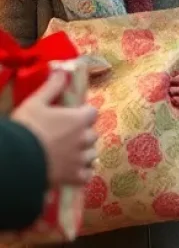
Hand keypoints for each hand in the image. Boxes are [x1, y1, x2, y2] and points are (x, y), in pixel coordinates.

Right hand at [12, 71, 97, 186]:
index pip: (92, 112)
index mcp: (79, 119)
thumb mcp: (35, 103)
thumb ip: (52, 87)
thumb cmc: (26, 128)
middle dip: (83, 134)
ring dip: (84, 153)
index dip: (83, 114)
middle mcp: (85, 139)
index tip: (73, 116)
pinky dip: (82, 173)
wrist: (16, 160)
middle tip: (67, 136)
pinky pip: (87, 174)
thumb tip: (62, 70)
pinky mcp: (75, 177)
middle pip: (92, 134)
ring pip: (91, 154)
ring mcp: (81, 159)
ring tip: (69, 154)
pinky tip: (73, 171)